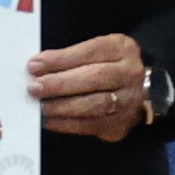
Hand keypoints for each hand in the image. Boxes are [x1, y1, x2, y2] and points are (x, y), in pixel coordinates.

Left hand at [30, 33, 148, 139]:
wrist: (139, 93)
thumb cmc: (110, 68)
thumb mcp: (98, 52)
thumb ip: (71, 58)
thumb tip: (38, 67)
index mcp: (122, 49)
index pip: (90, 52)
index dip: (61, 59)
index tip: (35, 65)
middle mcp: (129, 74)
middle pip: (94, 78)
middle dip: (59, 84)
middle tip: (34, 87)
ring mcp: (128, 101)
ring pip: (94, 105)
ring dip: (62, 107)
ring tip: (41, 106)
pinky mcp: (119, 125)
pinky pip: (90, 126)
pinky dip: (66, 124)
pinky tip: (49, 120)